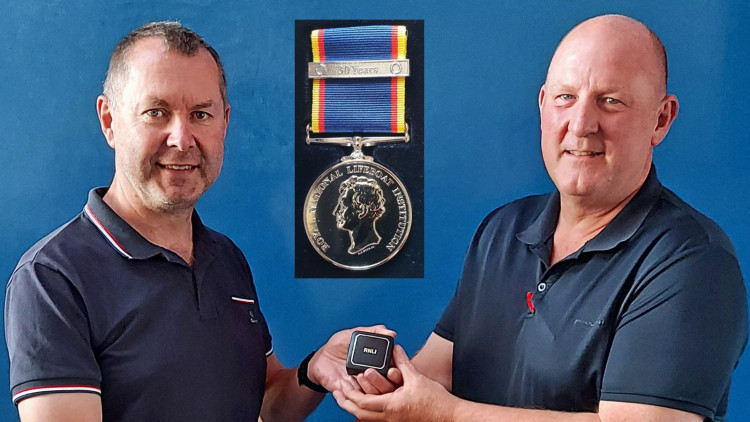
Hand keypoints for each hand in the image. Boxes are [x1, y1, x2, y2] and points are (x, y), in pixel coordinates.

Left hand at [307, 325, 396, 392]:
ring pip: (376, 395)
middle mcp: (375, 377)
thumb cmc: (338, 345)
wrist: (321, 358)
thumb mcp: (354, 334)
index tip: (392, 368)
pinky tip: (349, 380)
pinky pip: (360, 399)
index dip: (397, 372)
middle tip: (371, 372)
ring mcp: (365, 387)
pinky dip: (357, 392)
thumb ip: (373, 331)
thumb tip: (391, 333)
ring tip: (359, 375)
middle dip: (383, 381)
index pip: (396, 372)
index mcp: (380, 363)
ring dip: (370, 386)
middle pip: (389, 386)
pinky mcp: (353, 394)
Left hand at [333, 345, 458, 421]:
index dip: (350, 393)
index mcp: (391, 406)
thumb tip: (395, 347)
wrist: (449, 417)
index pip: (362, 402)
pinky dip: (367, 413)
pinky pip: (376, 420)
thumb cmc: (435, 401)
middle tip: (338, 393)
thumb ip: (402, 362)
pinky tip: (365, 406)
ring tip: (347, 398)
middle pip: (359, 414)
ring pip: (366, 419)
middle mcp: (389, 418)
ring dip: (355, 408)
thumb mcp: (417, 378)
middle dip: (346, 403)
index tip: (343, 384)